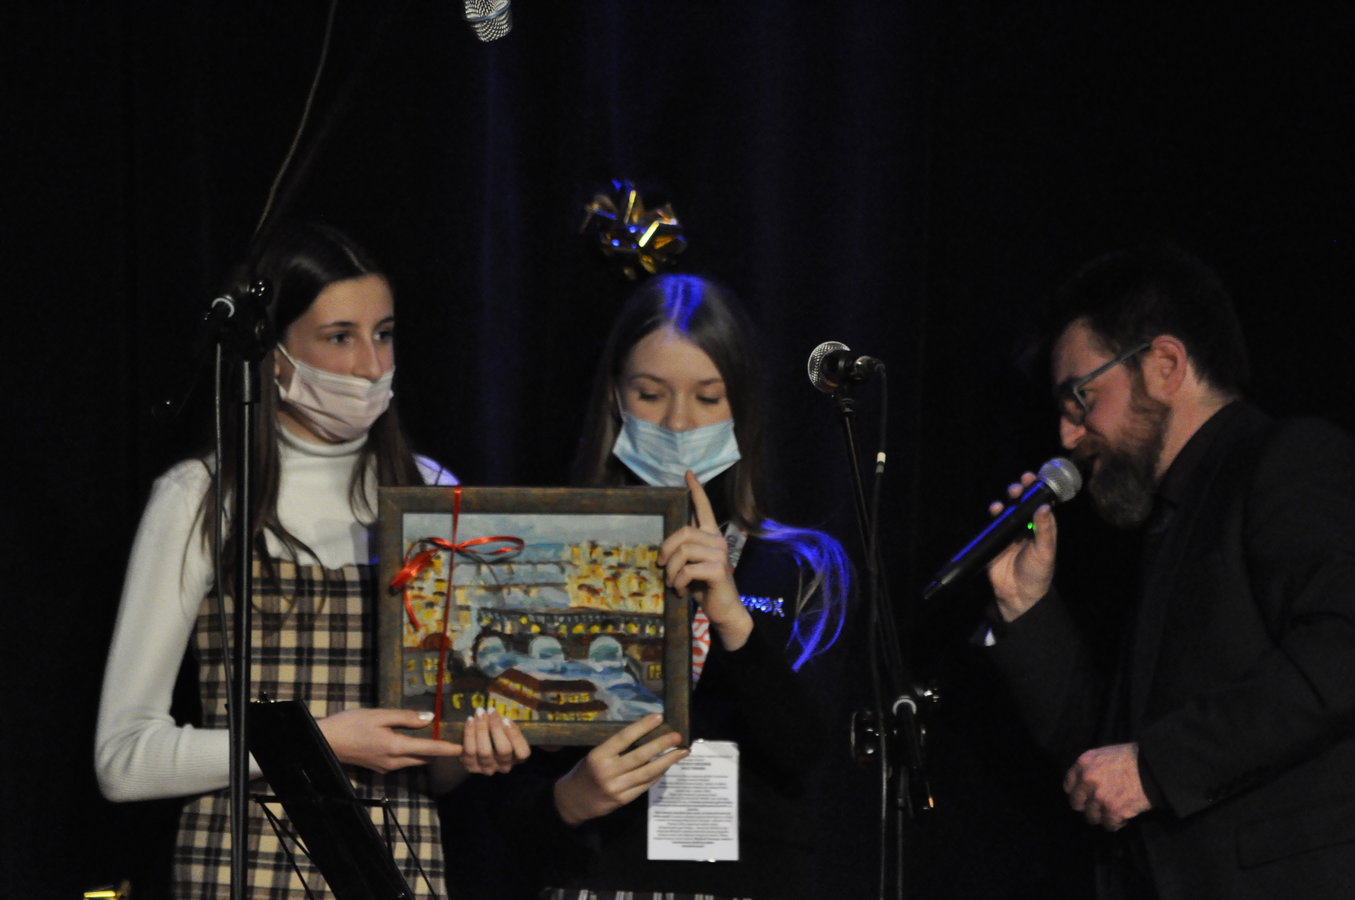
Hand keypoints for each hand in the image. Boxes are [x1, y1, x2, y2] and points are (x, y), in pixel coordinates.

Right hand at [317, 707, 462, 773]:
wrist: (324, 742)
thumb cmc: (350, 724)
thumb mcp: (378, 714)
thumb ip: (405, 717)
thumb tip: (429, 718)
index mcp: (395, 747)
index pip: (430, 749)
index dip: (448, 749)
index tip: (464, 748)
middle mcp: (394, 762)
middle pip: (425, 758)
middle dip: (440, 751)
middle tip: (454, 738)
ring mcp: (386, 767)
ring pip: (414, 760)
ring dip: (426, 751)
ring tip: (438, 737)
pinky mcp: (379, 767)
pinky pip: (402, 761)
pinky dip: (412, 753)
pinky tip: (414, 741)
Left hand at [459, 707, 530, 774]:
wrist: (478, 745)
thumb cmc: (497, 734)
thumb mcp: (507, 729)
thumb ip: (507, 725)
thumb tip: (500, 718)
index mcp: (517, 758)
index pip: (522, 753)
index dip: (515, 736)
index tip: (506, 719)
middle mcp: (504, 766)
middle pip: (503, 750)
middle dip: (496, 728)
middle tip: (490, 710)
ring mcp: (487, 769)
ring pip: (484, 751)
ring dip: (481, 729)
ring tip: (479, 713)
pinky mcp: (471, 767)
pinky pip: (468, 752)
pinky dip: (468, 735)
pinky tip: (469, 720)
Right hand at [553, 713, 687, 825]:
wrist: (572, 802)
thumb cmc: (585, 772)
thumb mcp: (595, 755)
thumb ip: (615, 749)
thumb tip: (644, 736)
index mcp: (599, 756)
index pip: (624, 738)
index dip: (642, 727)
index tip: (659, 717)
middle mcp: (608, 771)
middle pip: (640, 756)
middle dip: (661, 745)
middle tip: (678, 736)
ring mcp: (616, 788)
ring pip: (647, 773)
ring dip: (667, 761)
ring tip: (682, 751)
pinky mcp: (623, 800)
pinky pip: (645, 785)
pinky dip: (658, 775)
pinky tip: (667, 766)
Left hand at [657, 471, 752, 649]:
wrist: (724, 611)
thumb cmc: (705, 589)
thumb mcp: (692, 567)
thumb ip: (684, 551)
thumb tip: (664, 547)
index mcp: (711, 537)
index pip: (704, 508)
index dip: (696, 490)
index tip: (688, 474)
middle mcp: (718, 541)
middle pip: (683, 532)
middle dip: (667, 549)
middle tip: (662, 565)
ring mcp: (720, 554)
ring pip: (683, 551)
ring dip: (672, 571)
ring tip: (673, 583)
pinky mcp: (718, 569)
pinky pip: (688, 569)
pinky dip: (679, 582)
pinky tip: (681, 590)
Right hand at [986, 472, 1058, 620]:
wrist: (1018, 595)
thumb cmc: (1038, 573)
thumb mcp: (1045, 550)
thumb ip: (1045, 529)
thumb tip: (1044, 505)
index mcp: (1041, 528)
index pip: (1039, 504)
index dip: (1037, 490)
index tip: (1035, 477)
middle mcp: (1025, 527)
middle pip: (1022, 503)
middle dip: (1021, 491)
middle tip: (1020, 484)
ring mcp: (1009, 533)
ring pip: (1007, 510)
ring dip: (1008, 500)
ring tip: (1011, 495)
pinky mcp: (995, 540)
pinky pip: (993, 523)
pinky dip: (994, 514)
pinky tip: (996, 509)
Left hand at [1063, 742, 1151, 830]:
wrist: (1155, 767)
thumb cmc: (1133, 758)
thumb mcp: (1104, 754)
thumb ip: (1091, 768)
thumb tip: (1084, 784)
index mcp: (1083, 763)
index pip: (1068, 786)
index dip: (1078, 793)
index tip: (1085, 797)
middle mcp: (1087, 779)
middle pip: (1076, 804)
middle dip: (1088, 807)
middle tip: (1100, 807)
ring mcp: (1099, 796)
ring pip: (1091, 817)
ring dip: (1102, 816)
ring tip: (1114, 811)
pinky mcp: (1113, 810)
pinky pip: (1108, 825)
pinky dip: (1116, 823)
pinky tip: (1124, 816)